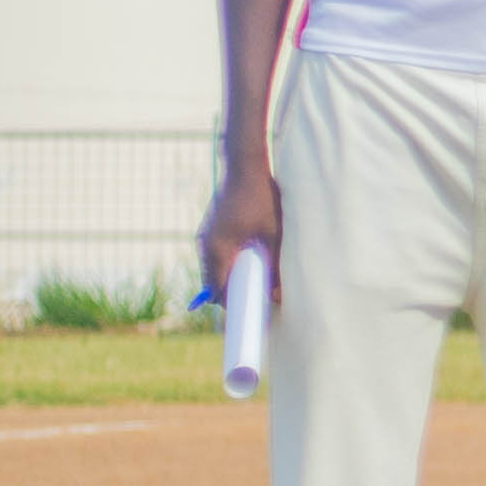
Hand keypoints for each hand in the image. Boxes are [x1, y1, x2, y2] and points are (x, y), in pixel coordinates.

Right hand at [197, 158, 279, 309]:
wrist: (245, 168)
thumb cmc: (262, 200)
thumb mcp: (274, 236)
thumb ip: (274, 266)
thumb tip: (279, 295)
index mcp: (218, 250)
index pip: (219, 291)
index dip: (234, 306)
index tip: (250, 316)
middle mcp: (205, 246)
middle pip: (214, 284)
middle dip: (234, 295)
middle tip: (257, 303)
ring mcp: (205, 237)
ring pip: (215, 270)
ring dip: (233, 279)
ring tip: (257, 283)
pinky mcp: (211, 230)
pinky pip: (217, 256)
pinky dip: (231, 265)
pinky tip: (250, 263)